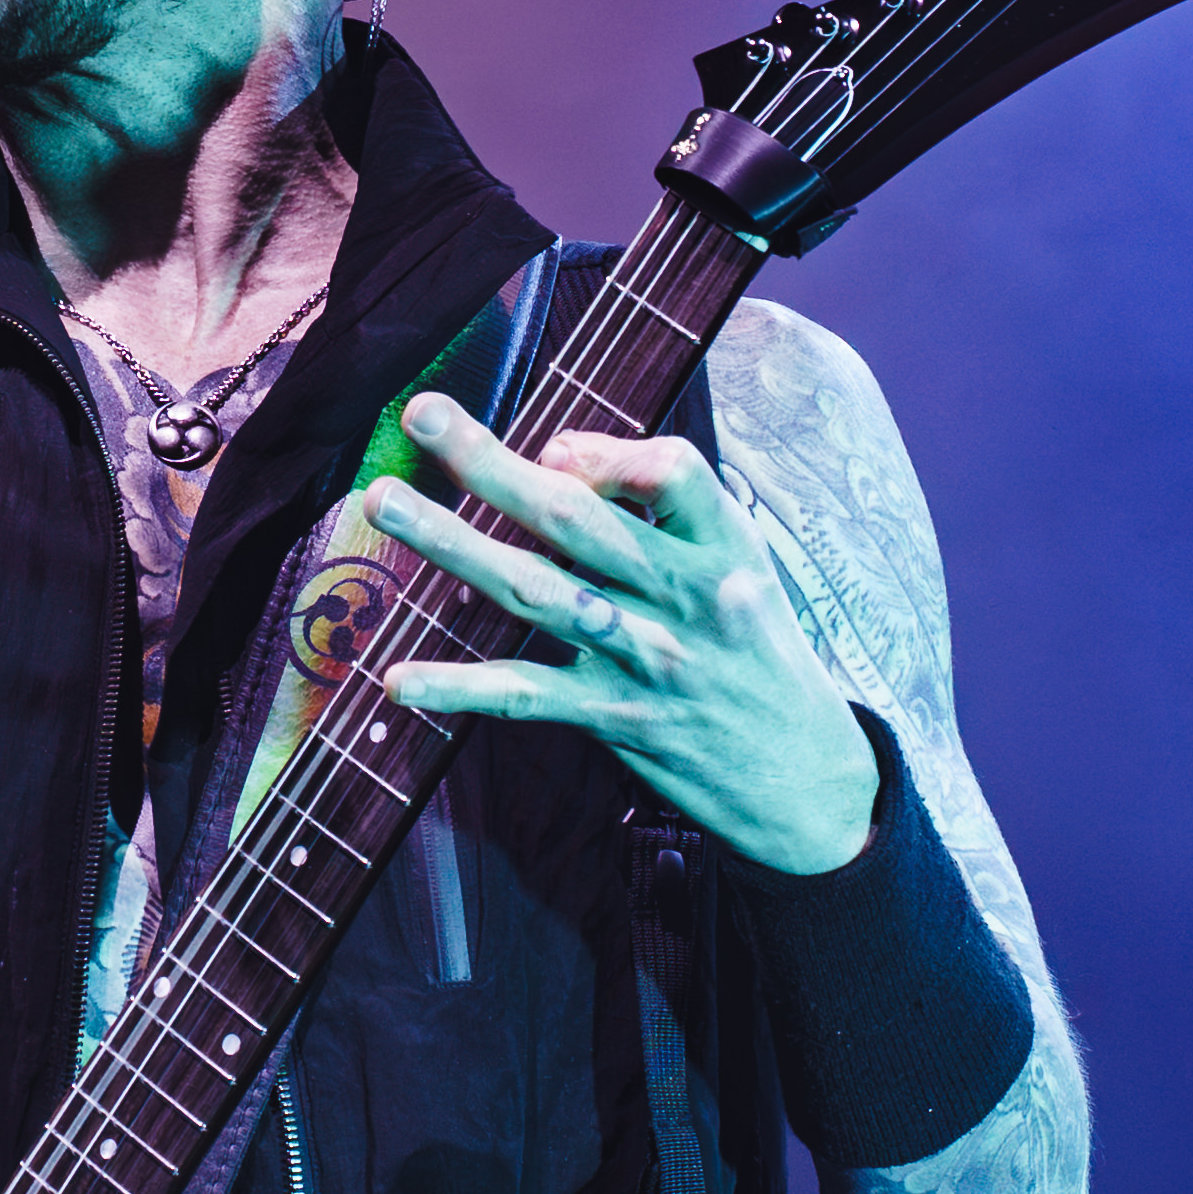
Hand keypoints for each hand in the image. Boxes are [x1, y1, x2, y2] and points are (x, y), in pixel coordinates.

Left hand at [364, 393, 879, 874]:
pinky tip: (401, 678)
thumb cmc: (754, 651)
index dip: (606, 451)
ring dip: (453, 544)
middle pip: (576, 518)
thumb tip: (554, 457)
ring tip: (385, 503)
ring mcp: (647, 659)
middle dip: (491, 462)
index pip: (671, 471)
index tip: (552, 447)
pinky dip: (462, 688)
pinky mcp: (616, 718)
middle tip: (421, 415)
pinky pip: (527, 696)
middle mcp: (686, 597)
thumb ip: (659, 512)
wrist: (807, 779)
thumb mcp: (737, 568)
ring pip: (536, 590)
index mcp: (723, 547)